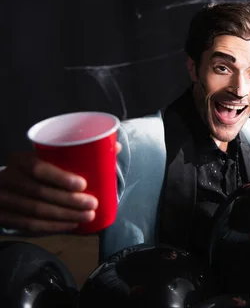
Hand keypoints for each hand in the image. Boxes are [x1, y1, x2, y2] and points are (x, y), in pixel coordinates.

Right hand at [0, 142, 121, 234]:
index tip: (83, 184)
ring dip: (65, 216)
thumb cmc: (39, 170)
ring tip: (87, 216)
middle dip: (70, 202)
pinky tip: (70, 225)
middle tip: (92, 205)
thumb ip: (80, 153)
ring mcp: (2, 199)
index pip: (38, 169)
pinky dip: (52, 227)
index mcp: (19, 159)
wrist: (7, 186)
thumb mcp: (51, 157)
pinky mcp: (3, 216)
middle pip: (40, 193)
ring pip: (35, 212)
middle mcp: (7, 178)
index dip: (61, 178)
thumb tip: (115, 146)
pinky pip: (29, 225)